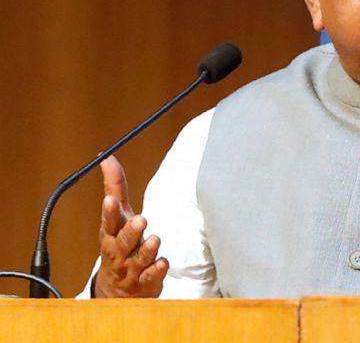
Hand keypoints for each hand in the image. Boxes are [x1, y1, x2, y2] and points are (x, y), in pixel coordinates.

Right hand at [93, 155, 167, 297]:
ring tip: (155, 239)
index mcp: (111, 234)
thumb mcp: (116, 217)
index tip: (110, 200)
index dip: (109, 212)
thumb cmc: (119, 244)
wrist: (118, 290)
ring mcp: (133, 268)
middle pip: (123, 241)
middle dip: (131, 231)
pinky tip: (163, 262)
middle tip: (141, 219)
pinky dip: (157, 270)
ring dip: (147, 250)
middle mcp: (119, 251)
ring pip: (140, 258)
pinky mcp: (147, 281)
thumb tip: (107, 158)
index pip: (108, 222)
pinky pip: (152, 276)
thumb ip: (115, 188)